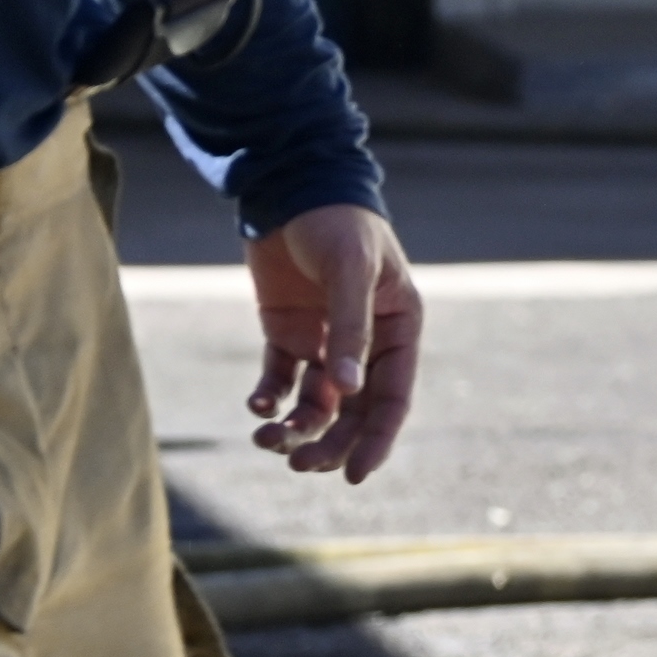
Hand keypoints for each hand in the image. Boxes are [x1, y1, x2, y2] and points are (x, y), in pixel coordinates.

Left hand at [244, 201, 419, 481]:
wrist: (289, 182)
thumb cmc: (335, 220)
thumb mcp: (350, 269)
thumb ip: (352, 329)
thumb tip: (348, 395)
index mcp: (398, 328)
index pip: (392, 398)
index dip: (375, 440)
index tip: (354, 474)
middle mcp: (365, 341)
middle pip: (352, 412)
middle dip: (328, 441)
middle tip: (298, 463)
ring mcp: (325, 338)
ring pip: (315, 402)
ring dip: (296, 426)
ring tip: (268, 439)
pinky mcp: (287, 330)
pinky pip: (281, 378)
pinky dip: (270, 397)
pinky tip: (258, 406)